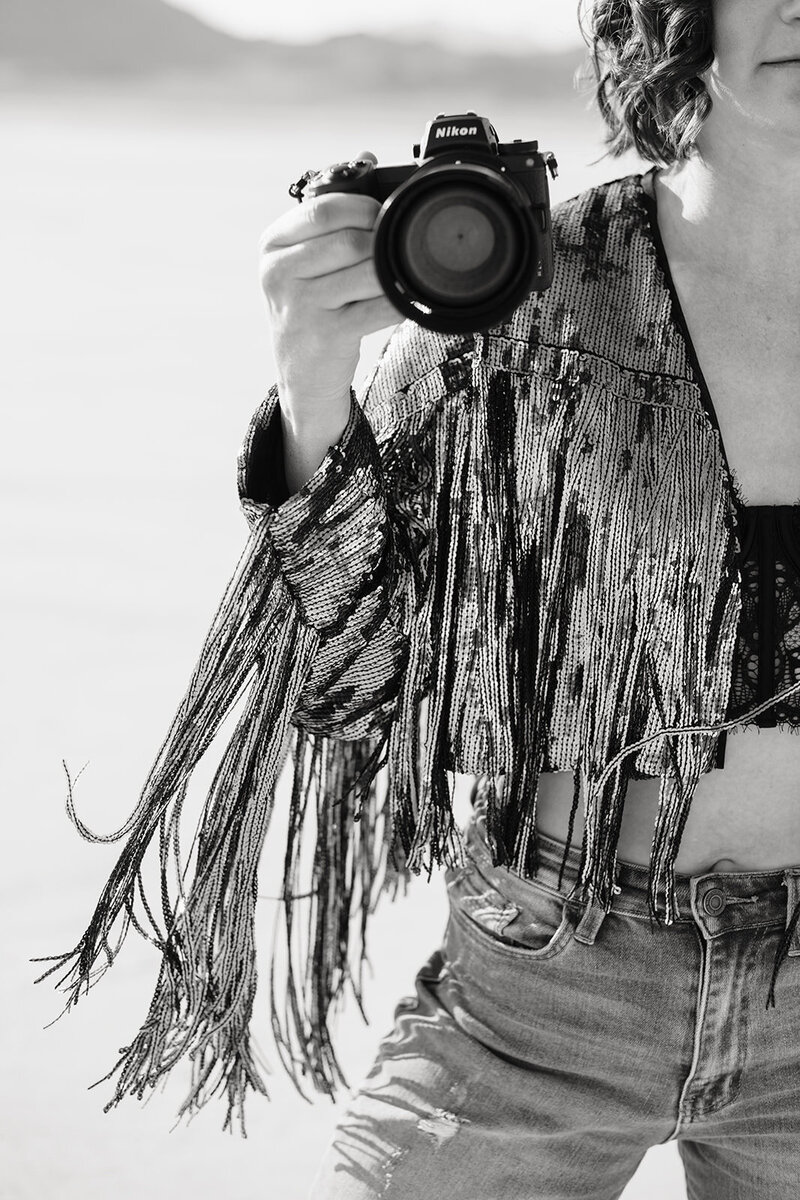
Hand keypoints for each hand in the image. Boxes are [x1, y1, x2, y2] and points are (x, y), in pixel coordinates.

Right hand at [259, 151, 398, 426]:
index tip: (382, 218)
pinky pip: (377, 308)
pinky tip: (403, 302)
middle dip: (381, 244)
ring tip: (397, 277)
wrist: (301, 373)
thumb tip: (367, 157)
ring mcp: (298, 306)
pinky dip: (398, 303)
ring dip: (392, 274)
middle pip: (350, 240)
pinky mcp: (324, 335)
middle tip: (395, 252)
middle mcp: (278, 272)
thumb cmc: (311, 305)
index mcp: (273, 243)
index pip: (325, 209)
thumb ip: (331, 212)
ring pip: (367, 272)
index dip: (365, 209)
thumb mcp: (305, 257)